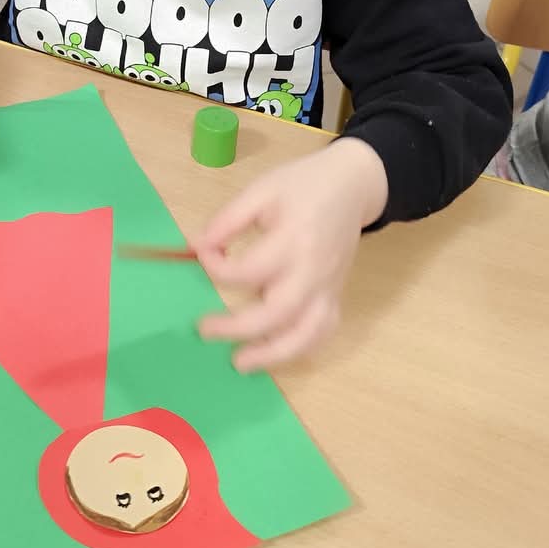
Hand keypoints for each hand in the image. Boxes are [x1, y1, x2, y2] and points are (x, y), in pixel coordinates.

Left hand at [195, 137, 387, 371]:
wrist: (351, 185)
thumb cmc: (302, 185)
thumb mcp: (261, 189)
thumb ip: (228, 220)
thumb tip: (196, 248)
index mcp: (294, 239)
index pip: (250, 270)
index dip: (217, 268)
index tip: (202, 256)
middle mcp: (313, 271)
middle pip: (278, 312)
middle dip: (238, 328)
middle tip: (204, 329)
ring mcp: (328, 288)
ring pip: (306, 334)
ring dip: (272, 354)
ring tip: (239, 362)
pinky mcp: (335, 295)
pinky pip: (322, 332)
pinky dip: (300, 349)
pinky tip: (275, 353)